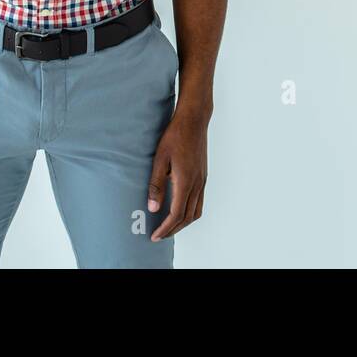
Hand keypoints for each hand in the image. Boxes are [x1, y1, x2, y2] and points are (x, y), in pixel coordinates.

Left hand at [147, 108, 208, 240]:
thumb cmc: (175, 136)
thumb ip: (156, 185)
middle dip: (173, 229)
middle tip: (159, 235)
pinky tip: (179, 209)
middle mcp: (197, 184)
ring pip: (196, 211)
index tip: (154, 236)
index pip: (176, 214)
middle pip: (187, 217)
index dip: (165, 229)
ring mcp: (202, 180)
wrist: (194, 120)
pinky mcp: (203, 176)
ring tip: (169, 226)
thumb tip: (153, 208)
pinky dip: (190, 212)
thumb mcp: (160, 159)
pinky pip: (199, 201)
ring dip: (183, 223)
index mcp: (186, 181)